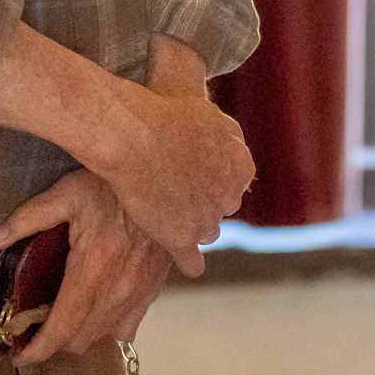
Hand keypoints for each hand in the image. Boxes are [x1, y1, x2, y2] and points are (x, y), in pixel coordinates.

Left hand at [0, 170, 170, 364]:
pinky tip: (98, 309)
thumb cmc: (112, 186)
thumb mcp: (66, 194)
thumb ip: (28, 218)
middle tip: (36, 324)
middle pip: (80, 340)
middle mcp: (116, 292)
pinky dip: (109, 326)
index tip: (18, 356)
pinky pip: (129, 326)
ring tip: (66, 316)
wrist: (163, 181)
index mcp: (91, 272)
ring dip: (82, 333)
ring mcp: (138, 294)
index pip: (61, 329)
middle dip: (54, 340)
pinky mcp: (153, 289)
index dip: (37, 350)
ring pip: (104, 337)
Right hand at [85, 81, 252, 276]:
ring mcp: (207, 220)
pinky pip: (193, 262)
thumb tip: (230, 129)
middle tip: (179, 190)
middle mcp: (230, 195)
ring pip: (208, 231)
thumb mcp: (207, 109)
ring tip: (173, 218)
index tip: (192, 170)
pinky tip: (190, 266)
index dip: (212, 173)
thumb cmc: (165, 112)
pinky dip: (191, 262)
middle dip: (205, 200)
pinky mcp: (182, 239)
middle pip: (222, 205)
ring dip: (194, 226)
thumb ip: (223, 127)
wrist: (133, 134)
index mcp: (241, 164)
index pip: (234, 177)